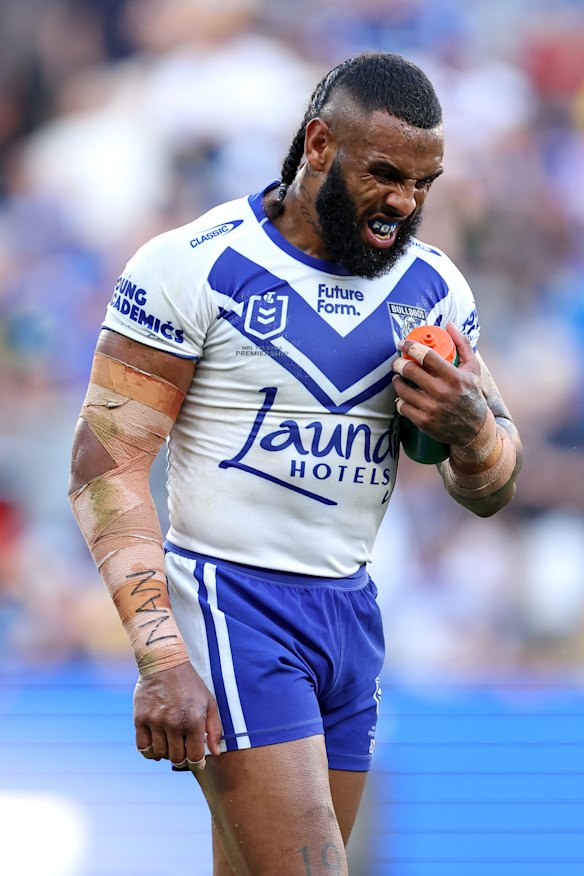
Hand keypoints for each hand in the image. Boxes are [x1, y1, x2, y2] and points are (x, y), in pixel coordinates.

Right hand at [133, 661, 221, 771]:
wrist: (164, 663)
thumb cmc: (190, 684)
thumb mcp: (209, 702)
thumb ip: (214, 729)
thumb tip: (215, 753)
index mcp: (194, 720)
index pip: (194, 757)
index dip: (196, 763)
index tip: (196, 762)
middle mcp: (174, 723)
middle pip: (176, 758)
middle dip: (182, 758)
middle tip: (183, 751)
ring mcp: (155, 722)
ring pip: (160, 754)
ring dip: (166, 754)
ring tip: (171, 744)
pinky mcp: (140, 719)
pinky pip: (142, 747)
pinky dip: (149, 752)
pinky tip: (156, 745)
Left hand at [392, 323, 487, 445]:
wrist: (474, 429)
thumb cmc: (472, 395)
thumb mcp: (473, 370)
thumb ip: (463, 345)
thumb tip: (449, 326)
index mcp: (454, 377)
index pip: (427, 356)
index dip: (411, 346)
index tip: (403, 344)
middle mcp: (442, 392)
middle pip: (410, 371)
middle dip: (399, 363)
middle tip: (397, 362)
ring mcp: (431, 408)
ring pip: (402, 389)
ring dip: (397, 381)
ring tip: (398, 378)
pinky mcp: (423, 421)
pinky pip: (402, 407)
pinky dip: (400, 400)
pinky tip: (402, 396)